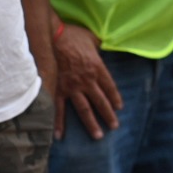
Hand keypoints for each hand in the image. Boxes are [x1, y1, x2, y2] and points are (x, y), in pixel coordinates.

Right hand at [53, 23, 121, 140]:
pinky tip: (60, 135)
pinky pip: (59, 109)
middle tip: (114, 127)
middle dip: (108, 115)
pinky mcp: (58, 89)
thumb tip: (102, 45)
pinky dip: (59, 123)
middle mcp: (87, 80)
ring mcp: (72, 87)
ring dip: (91, 124)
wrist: (53, 37)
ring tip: (98, 136)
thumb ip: (99, 45)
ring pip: (84, 109)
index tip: (119, 107)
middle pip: (100, 101)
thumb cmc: (73, 35)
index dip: (115, 98)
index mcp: (97, 68)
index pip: (110, 87)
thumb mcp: (92, 38)